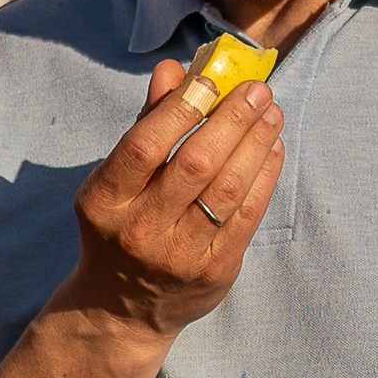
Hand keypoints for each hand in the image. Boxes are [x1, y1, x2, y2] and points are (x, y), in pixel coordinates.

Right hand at [54, 59, 285, 348]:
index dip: (181, 106)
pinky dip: (264, 176)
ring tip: (272, 113)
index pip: (144, 145)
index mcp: (105, 200)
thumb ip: (147, 123)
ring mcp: (178, 255)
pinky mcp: (214, 271)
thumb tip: (173, 69)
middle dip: (233, 120)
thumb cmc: (120, 224)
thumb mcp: (116, 179)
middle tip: (257, 89)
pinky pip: (247, 215)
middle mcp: (139, 229)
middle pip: (195, 164)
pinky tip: (272, 149)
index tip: (212, 77)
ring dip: (256, 144)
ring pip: (227, 189)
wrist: (122, 308)